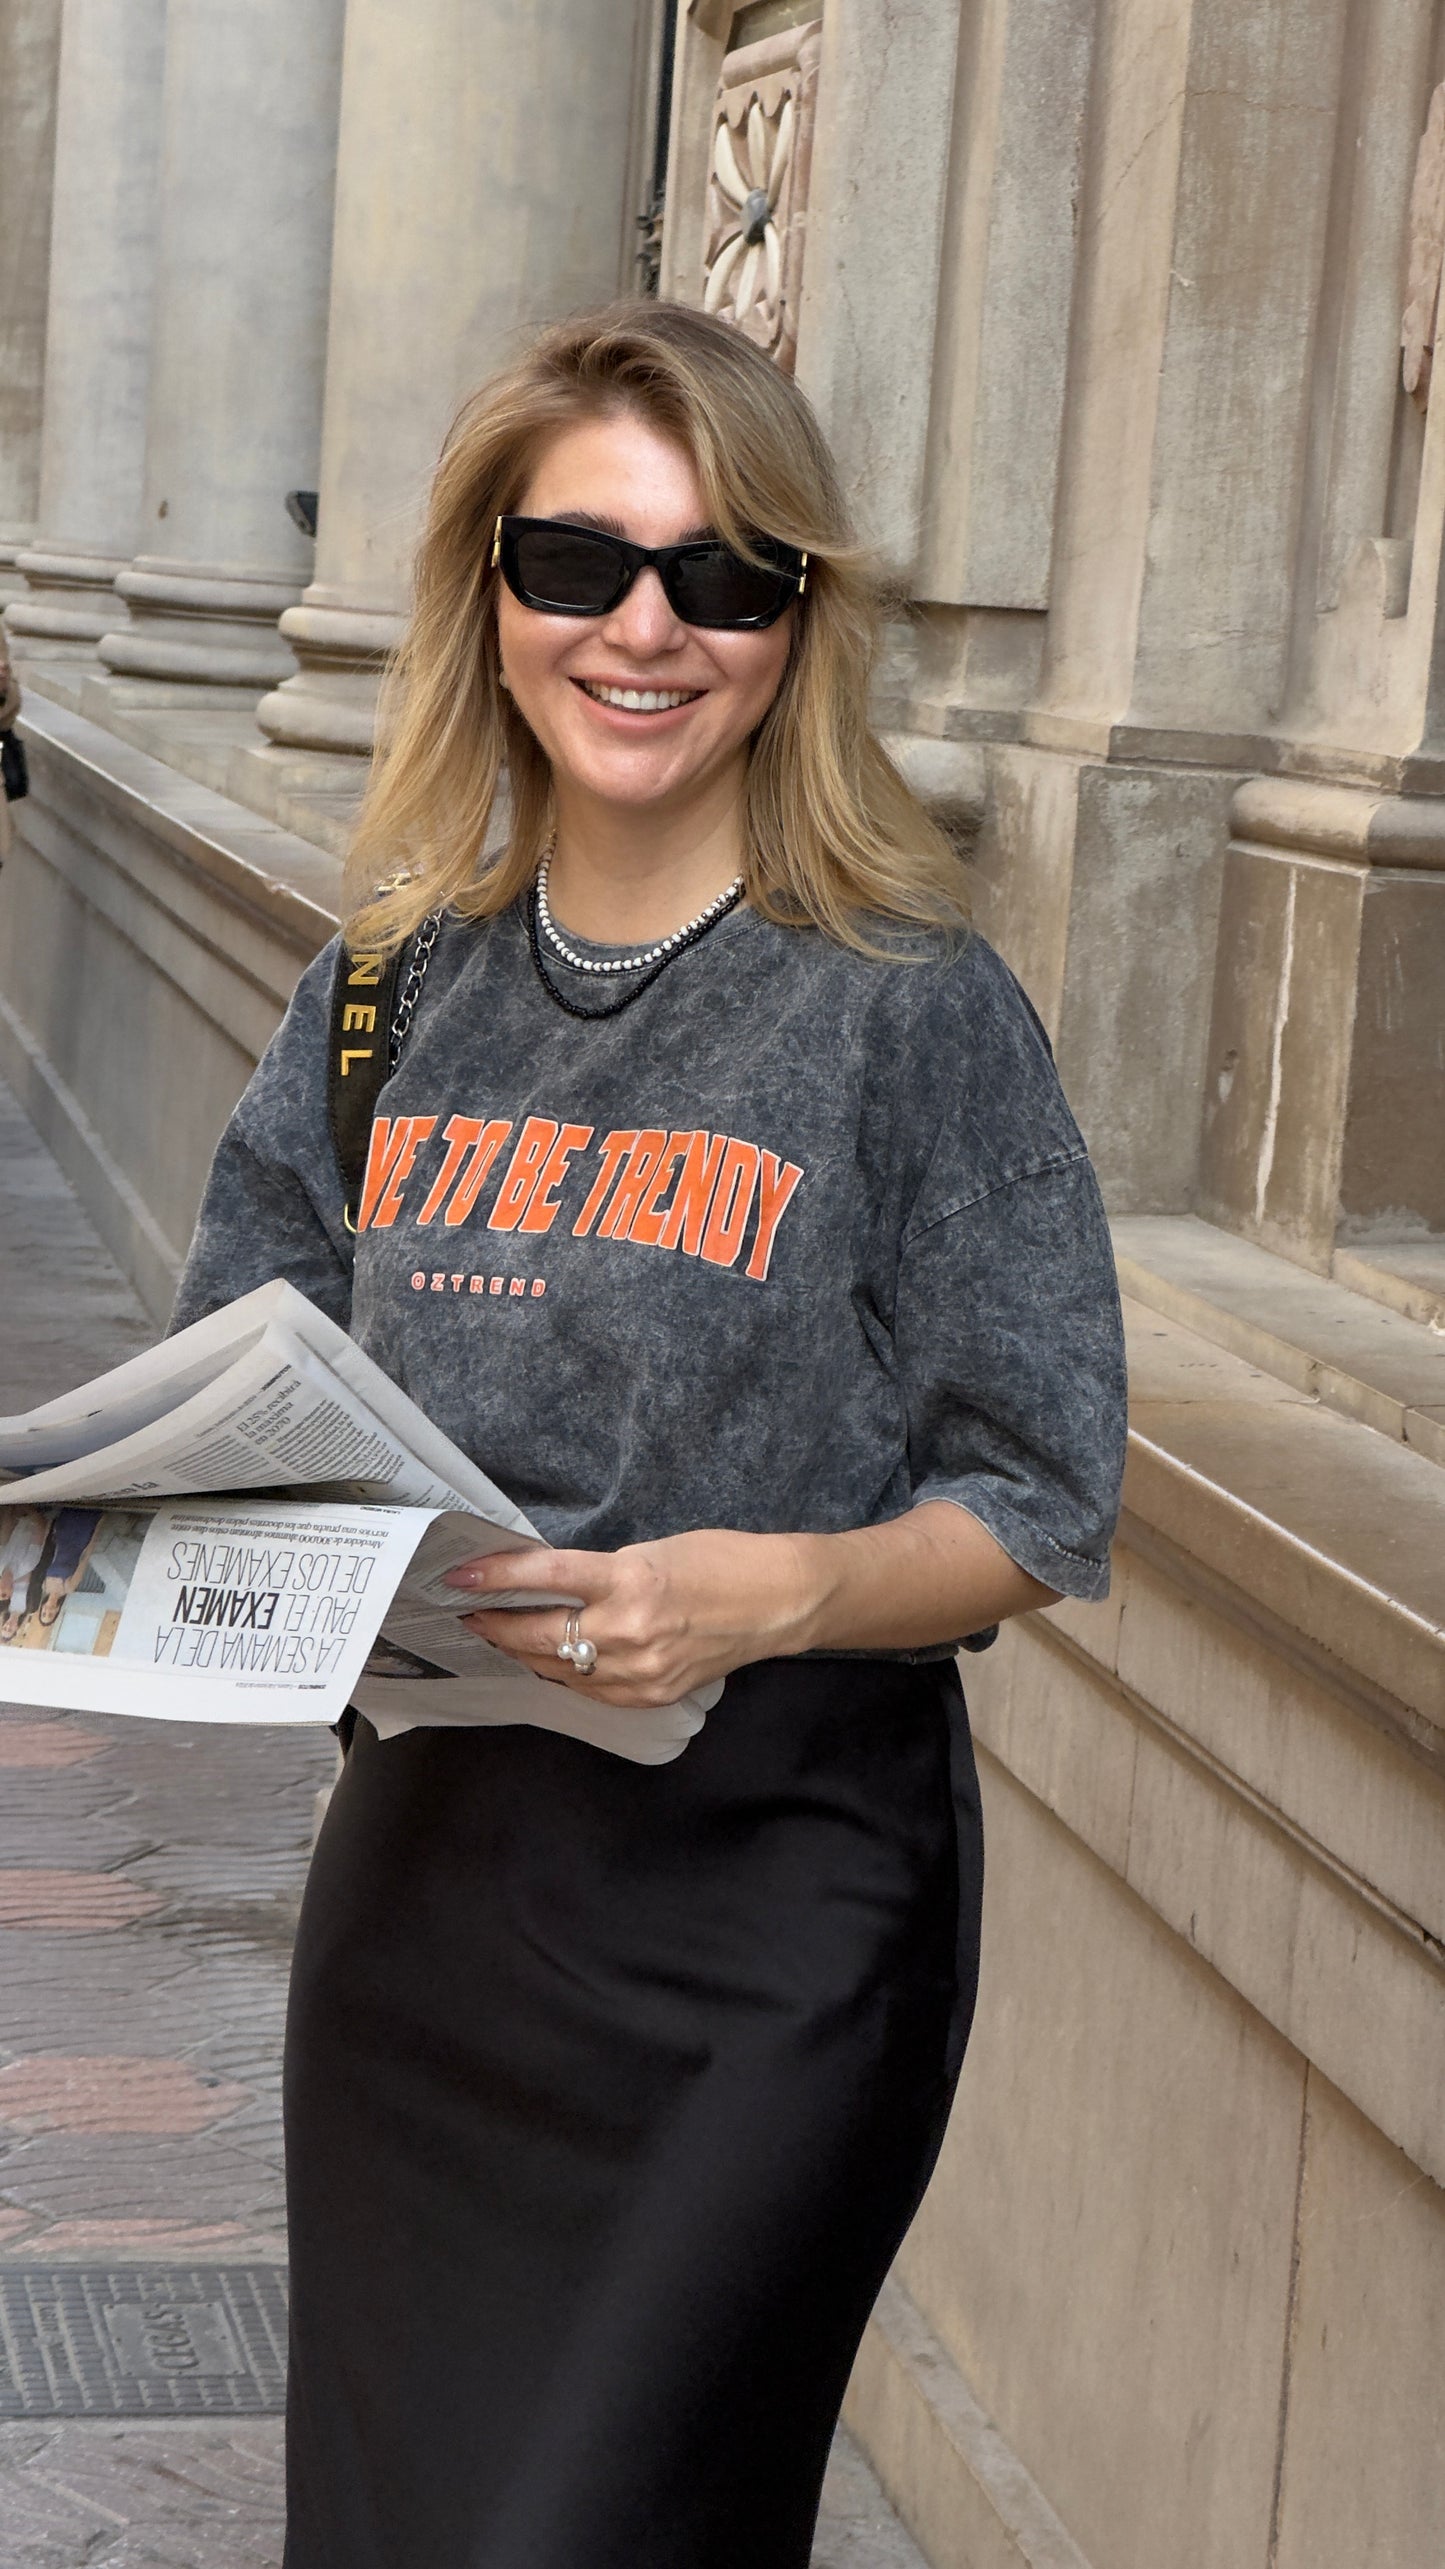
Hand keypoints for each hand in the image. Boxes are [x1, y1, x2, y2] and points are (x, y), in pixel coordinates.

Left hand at [444, 1529, 815, 1706]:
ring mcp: (640, 1672)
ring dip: (525, 1651)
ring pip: (558, 1668)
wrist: (778, 1602)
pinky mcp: (650, 1695)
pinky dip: (565, 1671)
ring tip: (501, 1633)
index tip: (458, 1577)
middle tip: (469, 1611)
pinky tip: (551, 1657)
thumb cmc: (720, 1561)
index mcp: (631, 1581)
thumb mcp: (651, 1551)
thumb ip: (599, 1574)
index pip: (546, 1579)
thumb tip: (548, 1587)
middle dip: (497, 1625)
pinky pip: (588, 1688)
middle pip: (541, 1635)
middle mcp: (630, 1632)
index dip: (496, 1578)